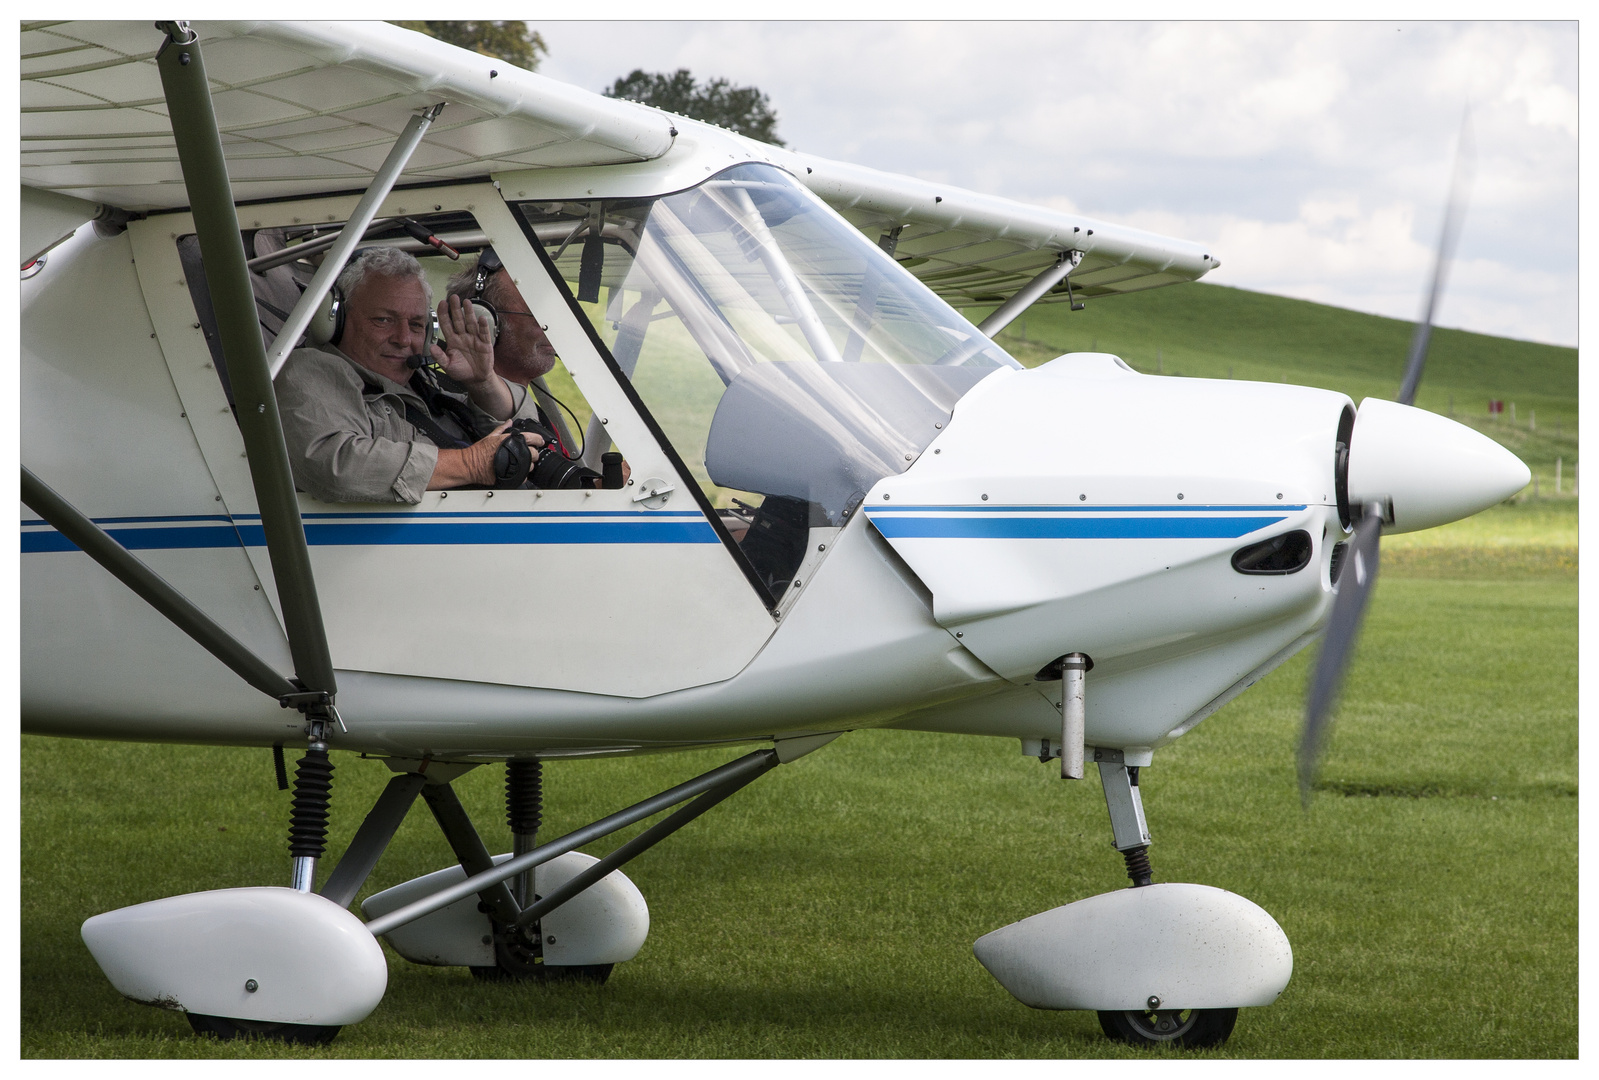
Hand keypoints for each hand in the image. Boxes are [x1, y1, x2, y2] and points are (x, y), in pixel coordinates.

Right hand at [427, 423, 543, 489]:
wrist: (471, 465)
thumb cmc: (479, 452)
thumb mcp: (491, 436)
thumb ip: (503, 428)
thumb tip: (509, 422)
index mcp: (513, 441)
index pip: (534, 438)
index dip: (539, 440)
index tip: (540, 442)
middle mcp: (516, 452)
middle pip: (535, 453)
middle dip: (533, 454)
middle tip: (528, 454)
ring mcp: (515, 465)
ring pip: (531, 466)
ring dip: (528, 465)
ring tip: (520, 464)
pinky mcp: (513, 477)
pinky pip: (525, 477)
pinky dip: (523, 475)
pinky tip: (517, 471)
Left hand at [434, 294, 514, 418]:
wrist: (476, 379)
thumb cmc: (461, 371)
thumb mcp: (447, 366)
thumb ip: (439, 357)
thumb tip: (431, 347)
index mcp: (452, 340)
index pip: (446, 324)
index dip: (443, 313)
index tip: (441, 303)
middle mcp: (463, 337)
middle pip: (458, 320)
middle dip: (455, 308)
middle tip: (454, 297)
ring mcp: (474, 339)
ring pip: (470, 323)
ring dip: (469, 313)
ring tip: (466, 302)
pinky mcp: (484, 344)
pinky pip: (484, 333)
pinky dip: (483, 326)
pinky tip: (481, 319)